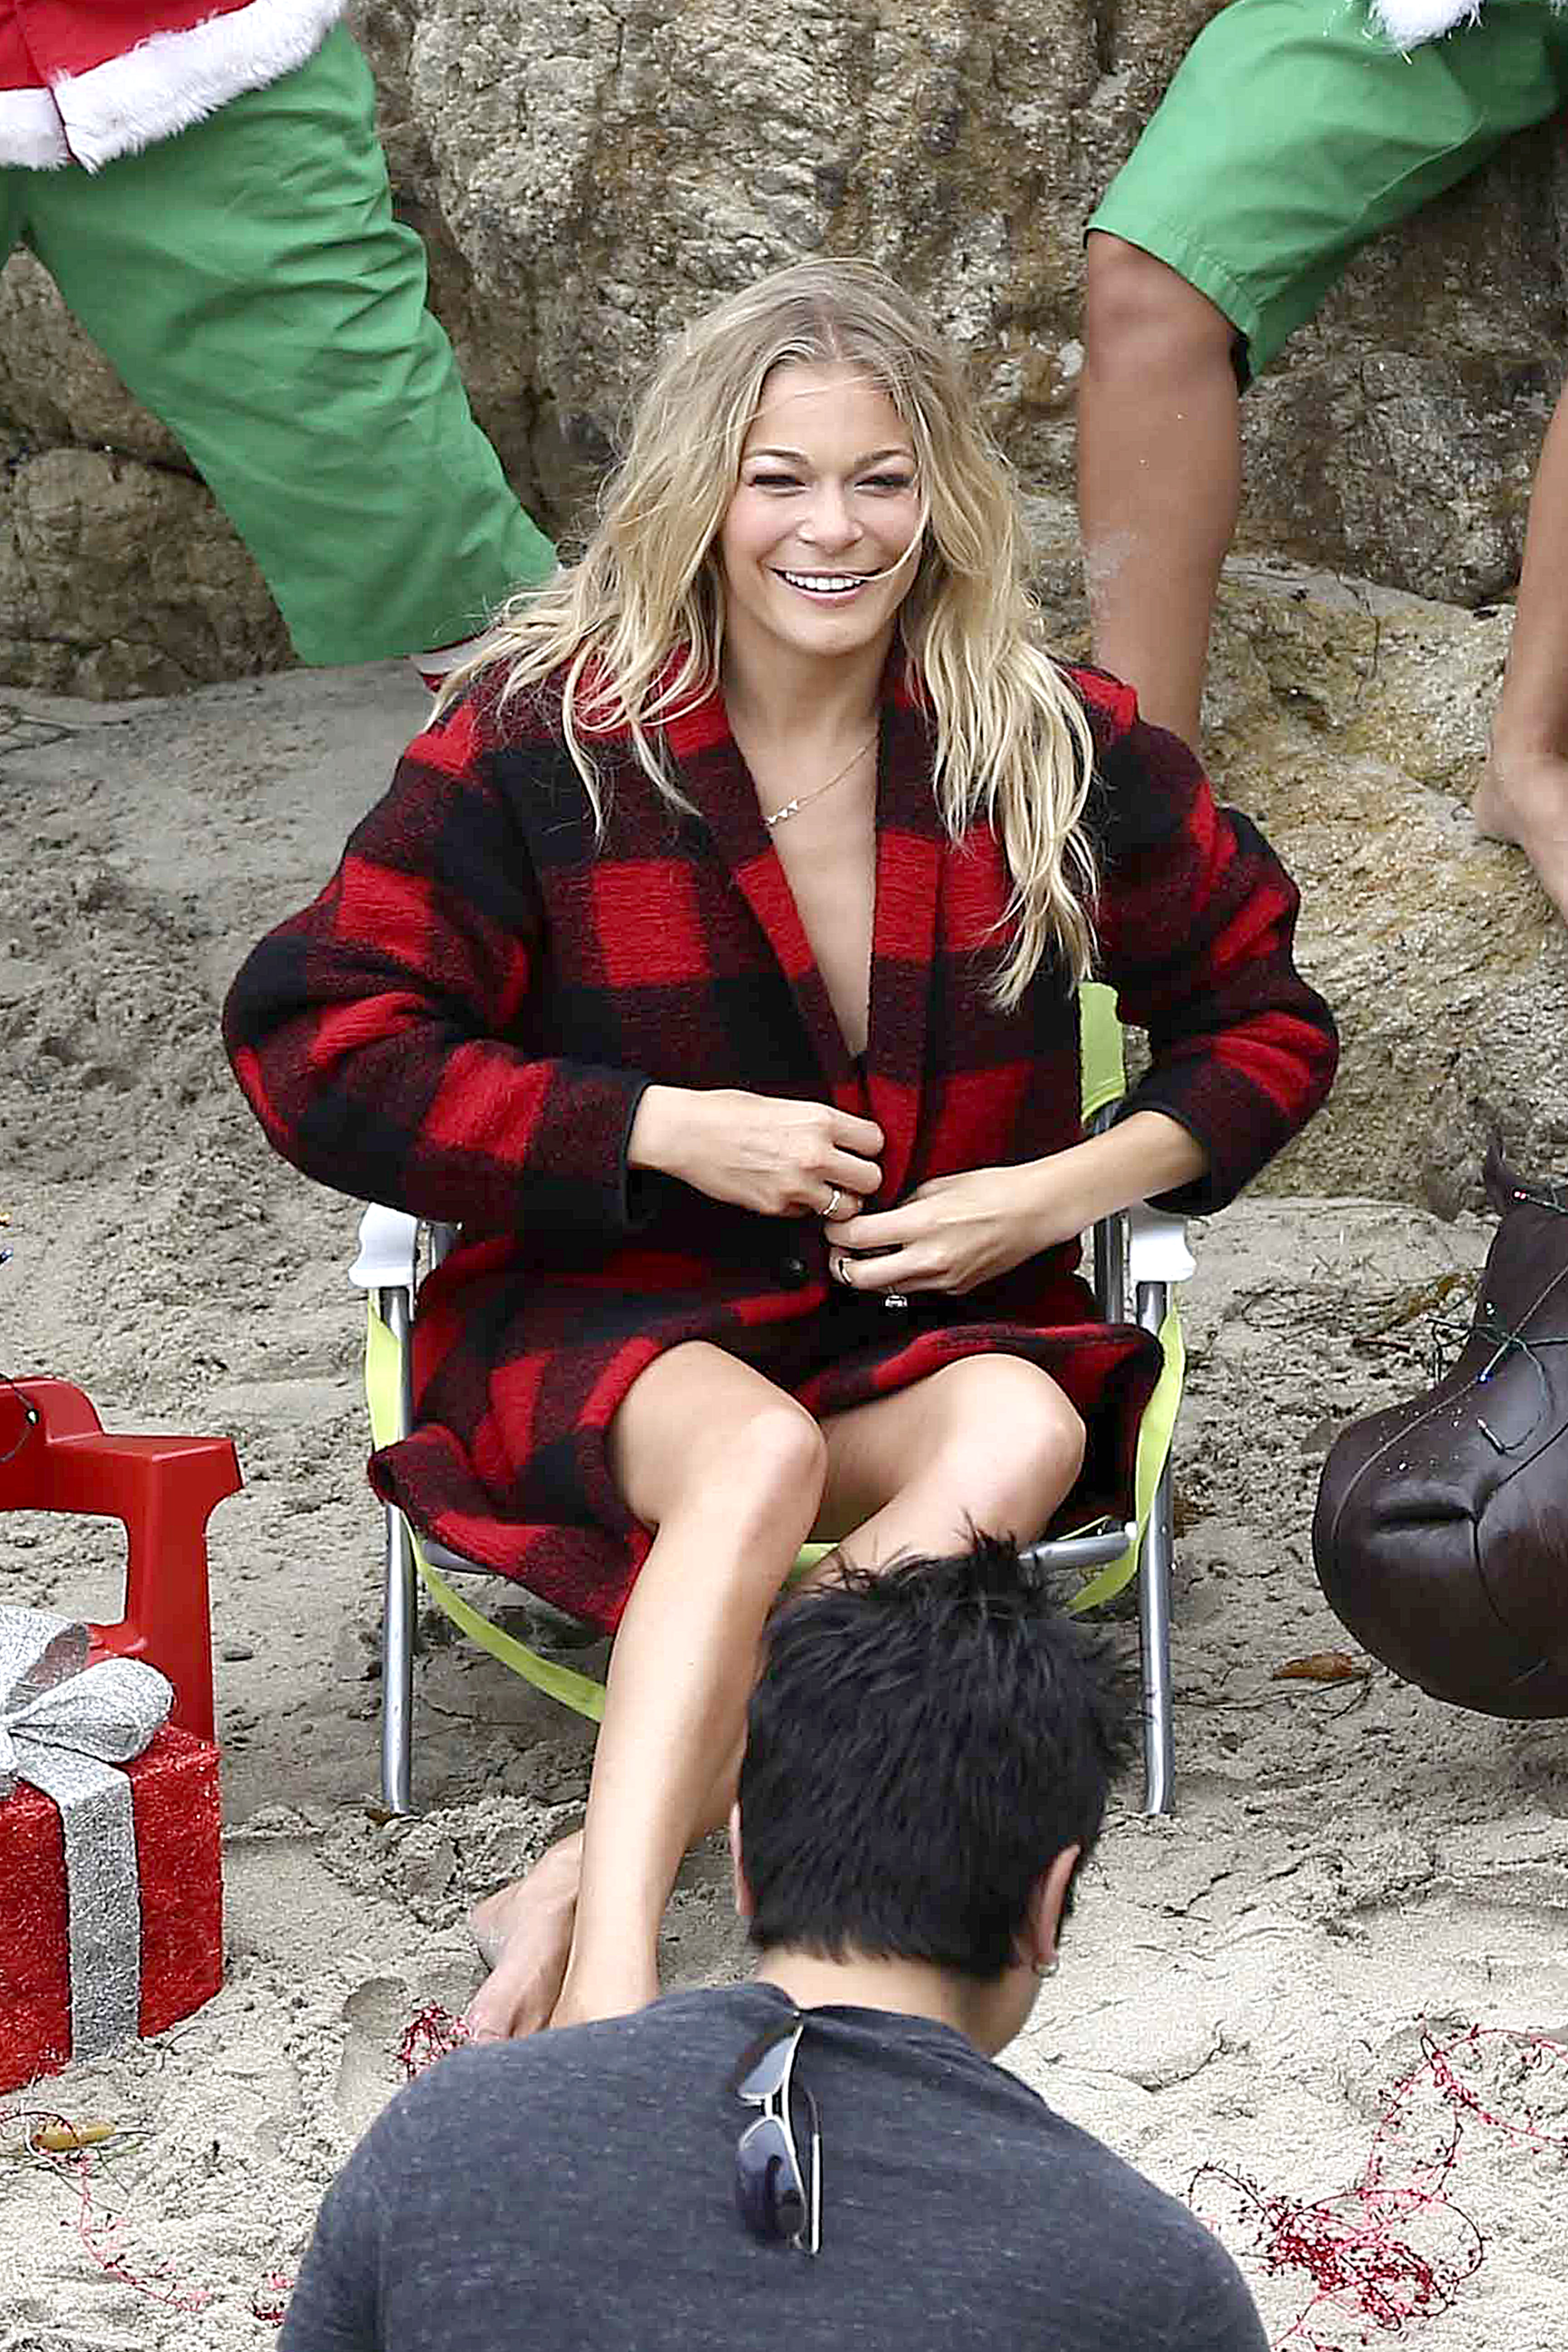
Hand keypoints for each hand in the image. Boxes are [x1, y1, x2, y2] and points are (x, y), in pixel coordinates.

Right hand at [629, 1085, 882, 1218]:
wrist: (686, 1133)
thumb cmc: (729, 1113)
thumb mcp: (785, 1105)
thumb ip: (820, 1124)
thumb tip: (847, 1141)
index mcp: (819, 1120)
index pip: (875, 1141)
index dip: (868, 1149)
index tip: (858, 1151)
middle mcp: (814, 1153)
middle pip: (871, 1179)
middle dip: (860, 1180)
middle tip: (846, 1177)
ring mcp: (796, 1184)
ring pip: (847, 1207)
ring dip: (838, 1202)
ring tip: (821, 1190)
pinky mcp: (777, 1207)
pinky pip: (808, 1214)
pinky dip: (802, 1207)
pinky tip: (785, 1190)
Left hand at [828, 1163, 1071, 1297]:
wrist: (1036, 1212)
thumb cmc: (993, 1189)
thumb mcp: (937, 1185)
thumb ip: (900, 1204)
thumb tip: (873, 1216)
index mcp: (923, 1224)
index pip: (856, 1236)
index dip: (835, 1230)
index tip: (834, 1222)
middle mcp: (929, 1259)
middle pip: (859, 1277)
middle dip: (841, 1263)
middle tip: (840, 1246)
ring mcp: (942, 1280)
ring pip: (883, 1290)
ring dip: (868, 1274)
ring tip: (869, 1252)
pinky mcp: (954, 1290)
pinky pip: (912, 1291)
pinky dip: (899, 1278)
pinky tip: (903, 1258)